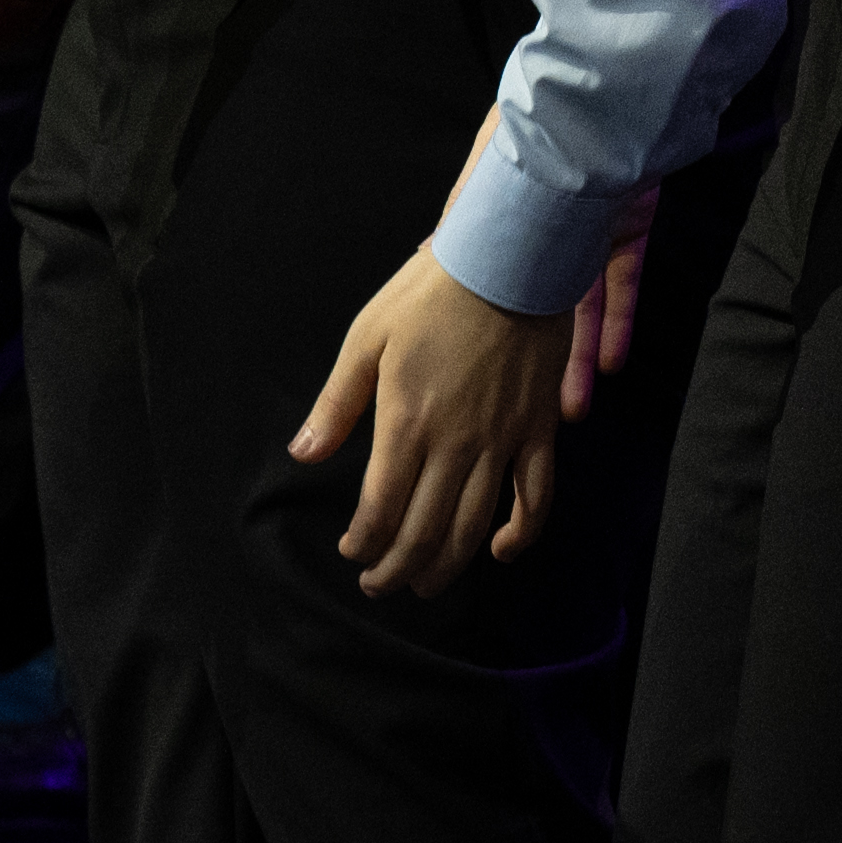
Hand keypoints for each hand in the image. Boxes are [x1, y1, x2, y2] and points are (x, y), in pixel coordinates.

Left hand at [295, 244, 582, 590]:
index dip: (364, 545)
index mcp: (407, 422)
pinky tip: (500, 553)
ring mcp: (501, 442)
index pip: (380, 510)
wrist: (509, 259)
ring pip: (474, 527)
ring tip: (424, 584)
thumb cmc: (432, 293)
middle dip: (396, 569)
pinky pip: (536, 498)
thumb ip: (337, 404)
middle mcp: (455, 444)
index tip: (352, 553)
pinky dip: (521, 536)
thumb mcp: (367, 338)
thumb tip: (304, 454)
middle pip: (424, 532)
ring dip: (446, 567)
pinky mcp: (537, 432)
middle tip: (379, 584)